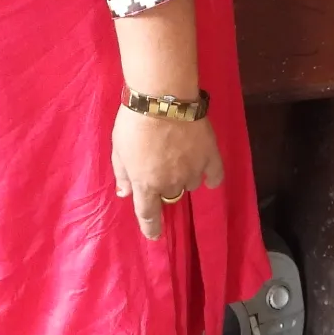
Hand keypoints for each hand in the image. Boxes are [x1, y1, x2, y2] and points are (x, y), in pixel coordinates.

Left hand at [112, 108, 224, 240]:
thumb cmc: (133, 123)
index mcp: (145, 185)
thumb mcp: (118, 149)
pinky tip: (209, 175)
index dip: (151, 228)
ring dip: (183, 177)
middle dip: (164, 186)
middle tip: (159, 165)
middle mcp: (170, 184)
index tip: (154, 235)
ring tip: (179, 156)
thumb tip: (124, 193)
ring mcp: (192, 172)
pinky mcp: (210, 156)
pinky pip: (215, 175)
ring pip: (190, 184)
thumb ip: (122, 173)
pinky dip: (211, 177)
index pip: (148, 215)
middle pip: (170, 195)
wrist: (163, 99)